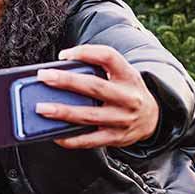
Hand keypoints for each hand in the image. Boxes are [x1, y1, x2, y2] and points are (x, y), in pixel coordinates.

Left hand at [35, 44, 159, 148]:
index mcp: (128, 76)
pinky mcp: (116, 138)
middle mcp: (128, 97)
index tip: (63, 55)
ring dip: (63, 112)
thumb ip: (99, 70)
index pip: (108, 57)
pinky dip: (71, 138)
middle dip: (67, 81)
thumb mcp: (122, 75)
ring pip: (89, 115)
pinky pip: (90, 140)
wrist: (152, 118)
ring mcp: (123, 119)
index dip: (85, 52)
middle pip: (95, 87)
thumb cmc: (127, 92)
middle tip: (44, 77)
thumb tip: (60, 71)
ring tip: (42, 108)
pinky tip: (55, 134)